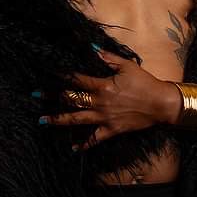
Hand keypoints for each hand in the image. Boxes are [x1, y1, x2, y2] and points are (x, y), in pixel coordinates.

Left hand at [39, 46, 181, 151]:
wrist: (161, 104)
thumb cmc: (145, 82)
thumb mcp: (127, 65)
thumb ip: (108, 57)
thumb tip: (92, 47)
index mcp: (103, 86)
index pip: (77, 79)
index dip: (61, 75)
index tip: (47, 72)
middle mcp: (100, 103)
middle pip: (71, 99)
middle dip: (52, 97)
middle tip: (35, 95)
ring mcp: (104, 118)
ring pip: (77, 120)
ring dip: (58, 120)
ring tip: (42, 120)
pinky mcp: (112, 130)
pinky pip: (95, 139)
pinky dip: (84, 145)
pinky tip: (73, 149)